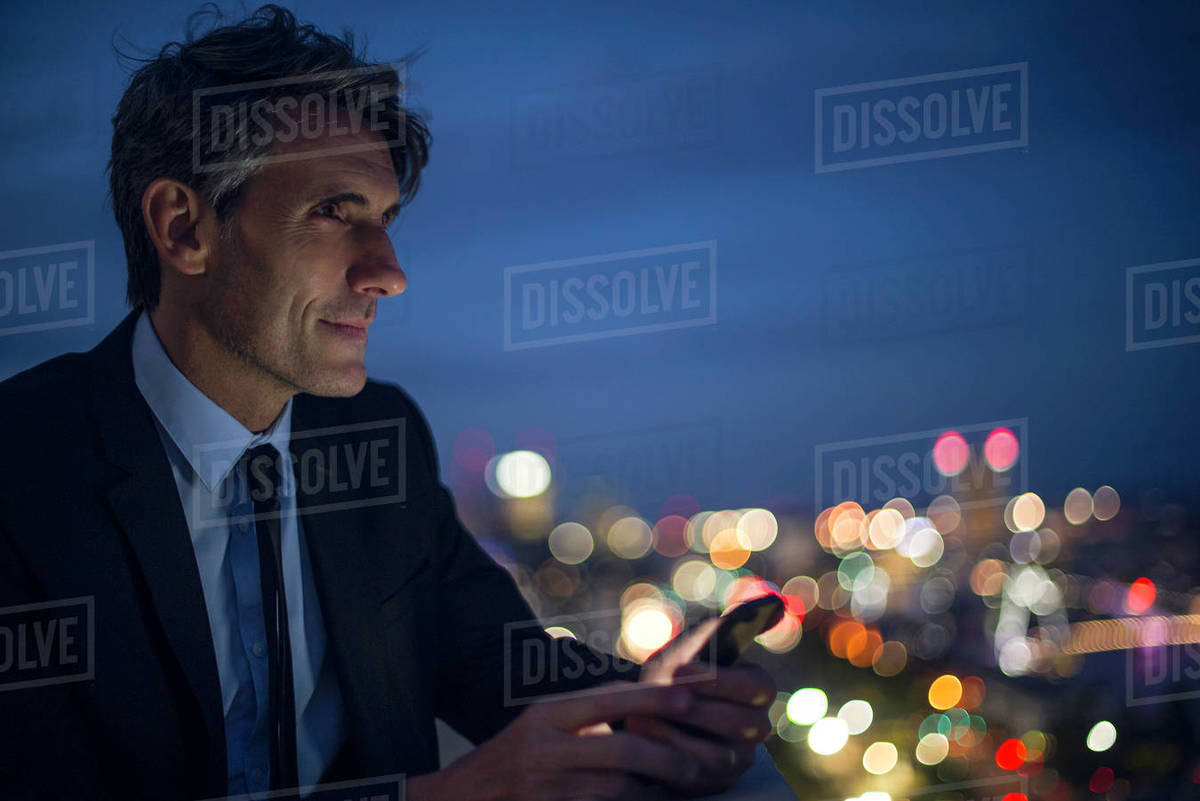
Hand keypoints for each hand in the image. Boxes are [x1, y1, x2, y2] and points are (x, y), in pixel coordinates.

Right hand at [408, 682, 703, 800]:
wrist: (461, 800)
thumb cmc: (514, 757)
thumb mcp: (542, 723)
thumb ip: (588, 713)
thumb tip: (647, 703)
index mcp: (546, 715)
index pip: (607, 699)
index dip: (651, 698)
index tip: (689, 698)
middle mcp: (545, 748)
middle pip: (622, 750)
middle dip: (665, 758)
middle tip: (693, 766)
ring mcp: (546, 787)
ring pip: (617, 789)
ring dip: (649, 792)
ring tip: (672, 788)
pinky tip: (641, 800)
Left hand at [629, 618, 776, 795]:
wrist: (638, 704)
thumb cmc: (672, 670)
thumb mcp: (693, 645)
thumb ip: (729, 624)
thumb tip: (777, 602)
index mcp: (757, 690)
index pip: (758, 687)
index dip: (720, 680)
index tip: (680, 669)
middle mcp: (754, 728)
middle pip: (740, 724)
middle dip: (694, 708)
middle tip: (658, 695)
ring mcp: (736, 759)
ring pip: (719, 756)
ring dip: (675, 733)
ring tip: (641, 715)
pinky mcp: (710, 784)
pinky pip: (695, 779)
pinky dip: (664, 755)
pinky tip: (640, 735)